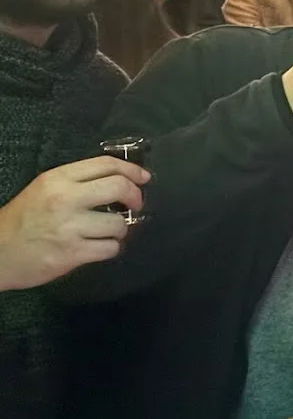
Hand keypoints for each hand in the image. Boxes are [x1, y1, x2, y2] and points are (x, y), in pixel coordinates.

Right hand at [0, 158, 148, 290]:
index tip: (143, 178)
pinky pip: (110, 249)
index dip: (132, 170)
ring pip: (119, 224)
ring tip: (108, 231)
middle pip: (119, 188)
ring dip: (120, 229)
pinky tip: (99, 247)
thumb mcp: (44, 189)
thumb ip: (78, 181)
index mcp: (58, 179)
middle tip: (135, 205)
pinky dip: (110, 248)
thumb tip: (121, 179)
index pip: (106, 164)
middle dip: (135, 196)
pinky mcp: (71, 254)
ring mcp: (69, 228)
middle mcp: (65, 199)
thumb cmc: (23, 219)